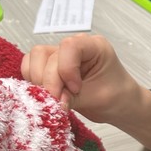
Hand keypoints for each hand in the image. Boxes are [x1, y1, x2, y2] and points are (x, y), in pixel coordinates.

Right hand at [21, 34, 139, 124]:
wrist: (119, 104)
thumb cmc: (116, 96)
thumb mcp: (96, 99)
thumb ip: (71, 98)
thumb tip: (49, 102)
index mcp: (94, 46)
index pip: (69, 46)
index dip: (66, 69)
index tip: (75, 89)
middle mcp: (75, 46)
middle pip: (46, 54)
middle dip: (49, 81)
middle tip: (59, 102)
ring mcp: (61, 55)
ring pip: (34, 59)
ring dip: (38, 81)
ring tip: (54, 98)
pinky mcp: (51, 66)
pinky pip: (31, 68)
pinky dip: (34, 82)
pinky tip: (48, 96)